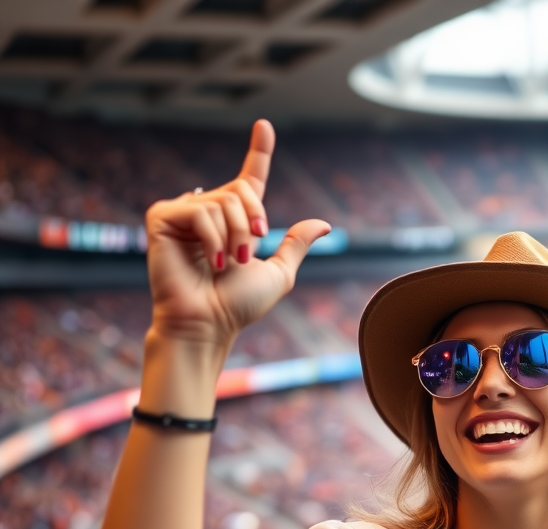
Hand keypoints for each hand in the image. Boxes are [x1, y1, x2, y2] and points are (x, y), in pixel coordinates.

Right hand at [145, 118, 330, 350]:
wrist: (208, 324)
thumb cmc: (237, 306)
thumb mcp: (279, 273)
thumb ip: (296, 245)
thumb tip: (325, 224)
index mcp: (234, 222)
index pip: (249, 179)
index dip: (258, 152)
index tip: (264, 125)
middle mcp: (208, 211)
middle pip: (241, 190)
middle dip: (253, 223)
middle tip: (246, 256)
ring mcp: (182, 213)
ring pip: (224, 201)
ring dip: (235, 237)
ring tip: (224, 264)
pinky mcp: (161, 217)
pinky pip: (200, 210)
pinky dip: (213, 238)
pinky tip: (209, 261)